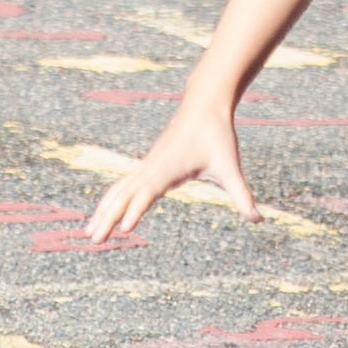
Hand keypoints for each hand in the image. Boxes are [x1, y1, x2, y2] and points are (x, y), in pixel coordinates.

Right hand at [86, 95, 255, 244]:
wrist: (202, 107)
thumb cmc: (217, 136)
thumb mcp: (230, 168)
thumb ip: (242, 196)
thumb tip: (258, 220)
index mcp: (168, 169)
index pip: (147, 193)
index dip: (136, 210)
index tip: (125, 229)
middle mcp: (150, 168)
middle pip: (121, 195)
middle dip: (106, 218)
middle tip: (92, 241)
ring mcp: (145, 166)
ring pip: (116, 191)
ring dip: (102, 211)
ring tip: (89, 233)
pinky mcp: (145, 166)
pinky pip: (121, 186)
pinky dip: (109, 201)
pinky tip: (104, 213)